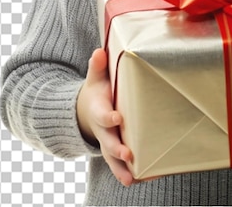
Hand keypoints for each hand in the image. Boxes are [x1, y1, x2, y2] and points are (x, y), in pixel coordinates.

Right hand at [76, 48, 133, 185]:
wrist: (86, 111)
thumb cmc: (98, 91)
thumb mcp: (95, 77)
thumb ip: (97, 66)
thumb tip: (99, 52)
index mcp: (98, 109)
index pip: (102, 114)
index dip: (109, 117)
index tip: (118, 117)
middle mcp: (102, 130)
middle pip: (108, 141)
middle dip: (117, 148)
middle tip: (128, 154)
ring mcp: (108, 142)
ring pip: (112, 159)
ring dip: (120, 169)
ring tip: (131, 179)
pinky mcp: (115, 151)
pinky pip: (120, 165)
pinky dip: (131, 173)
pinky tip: (145, 179)